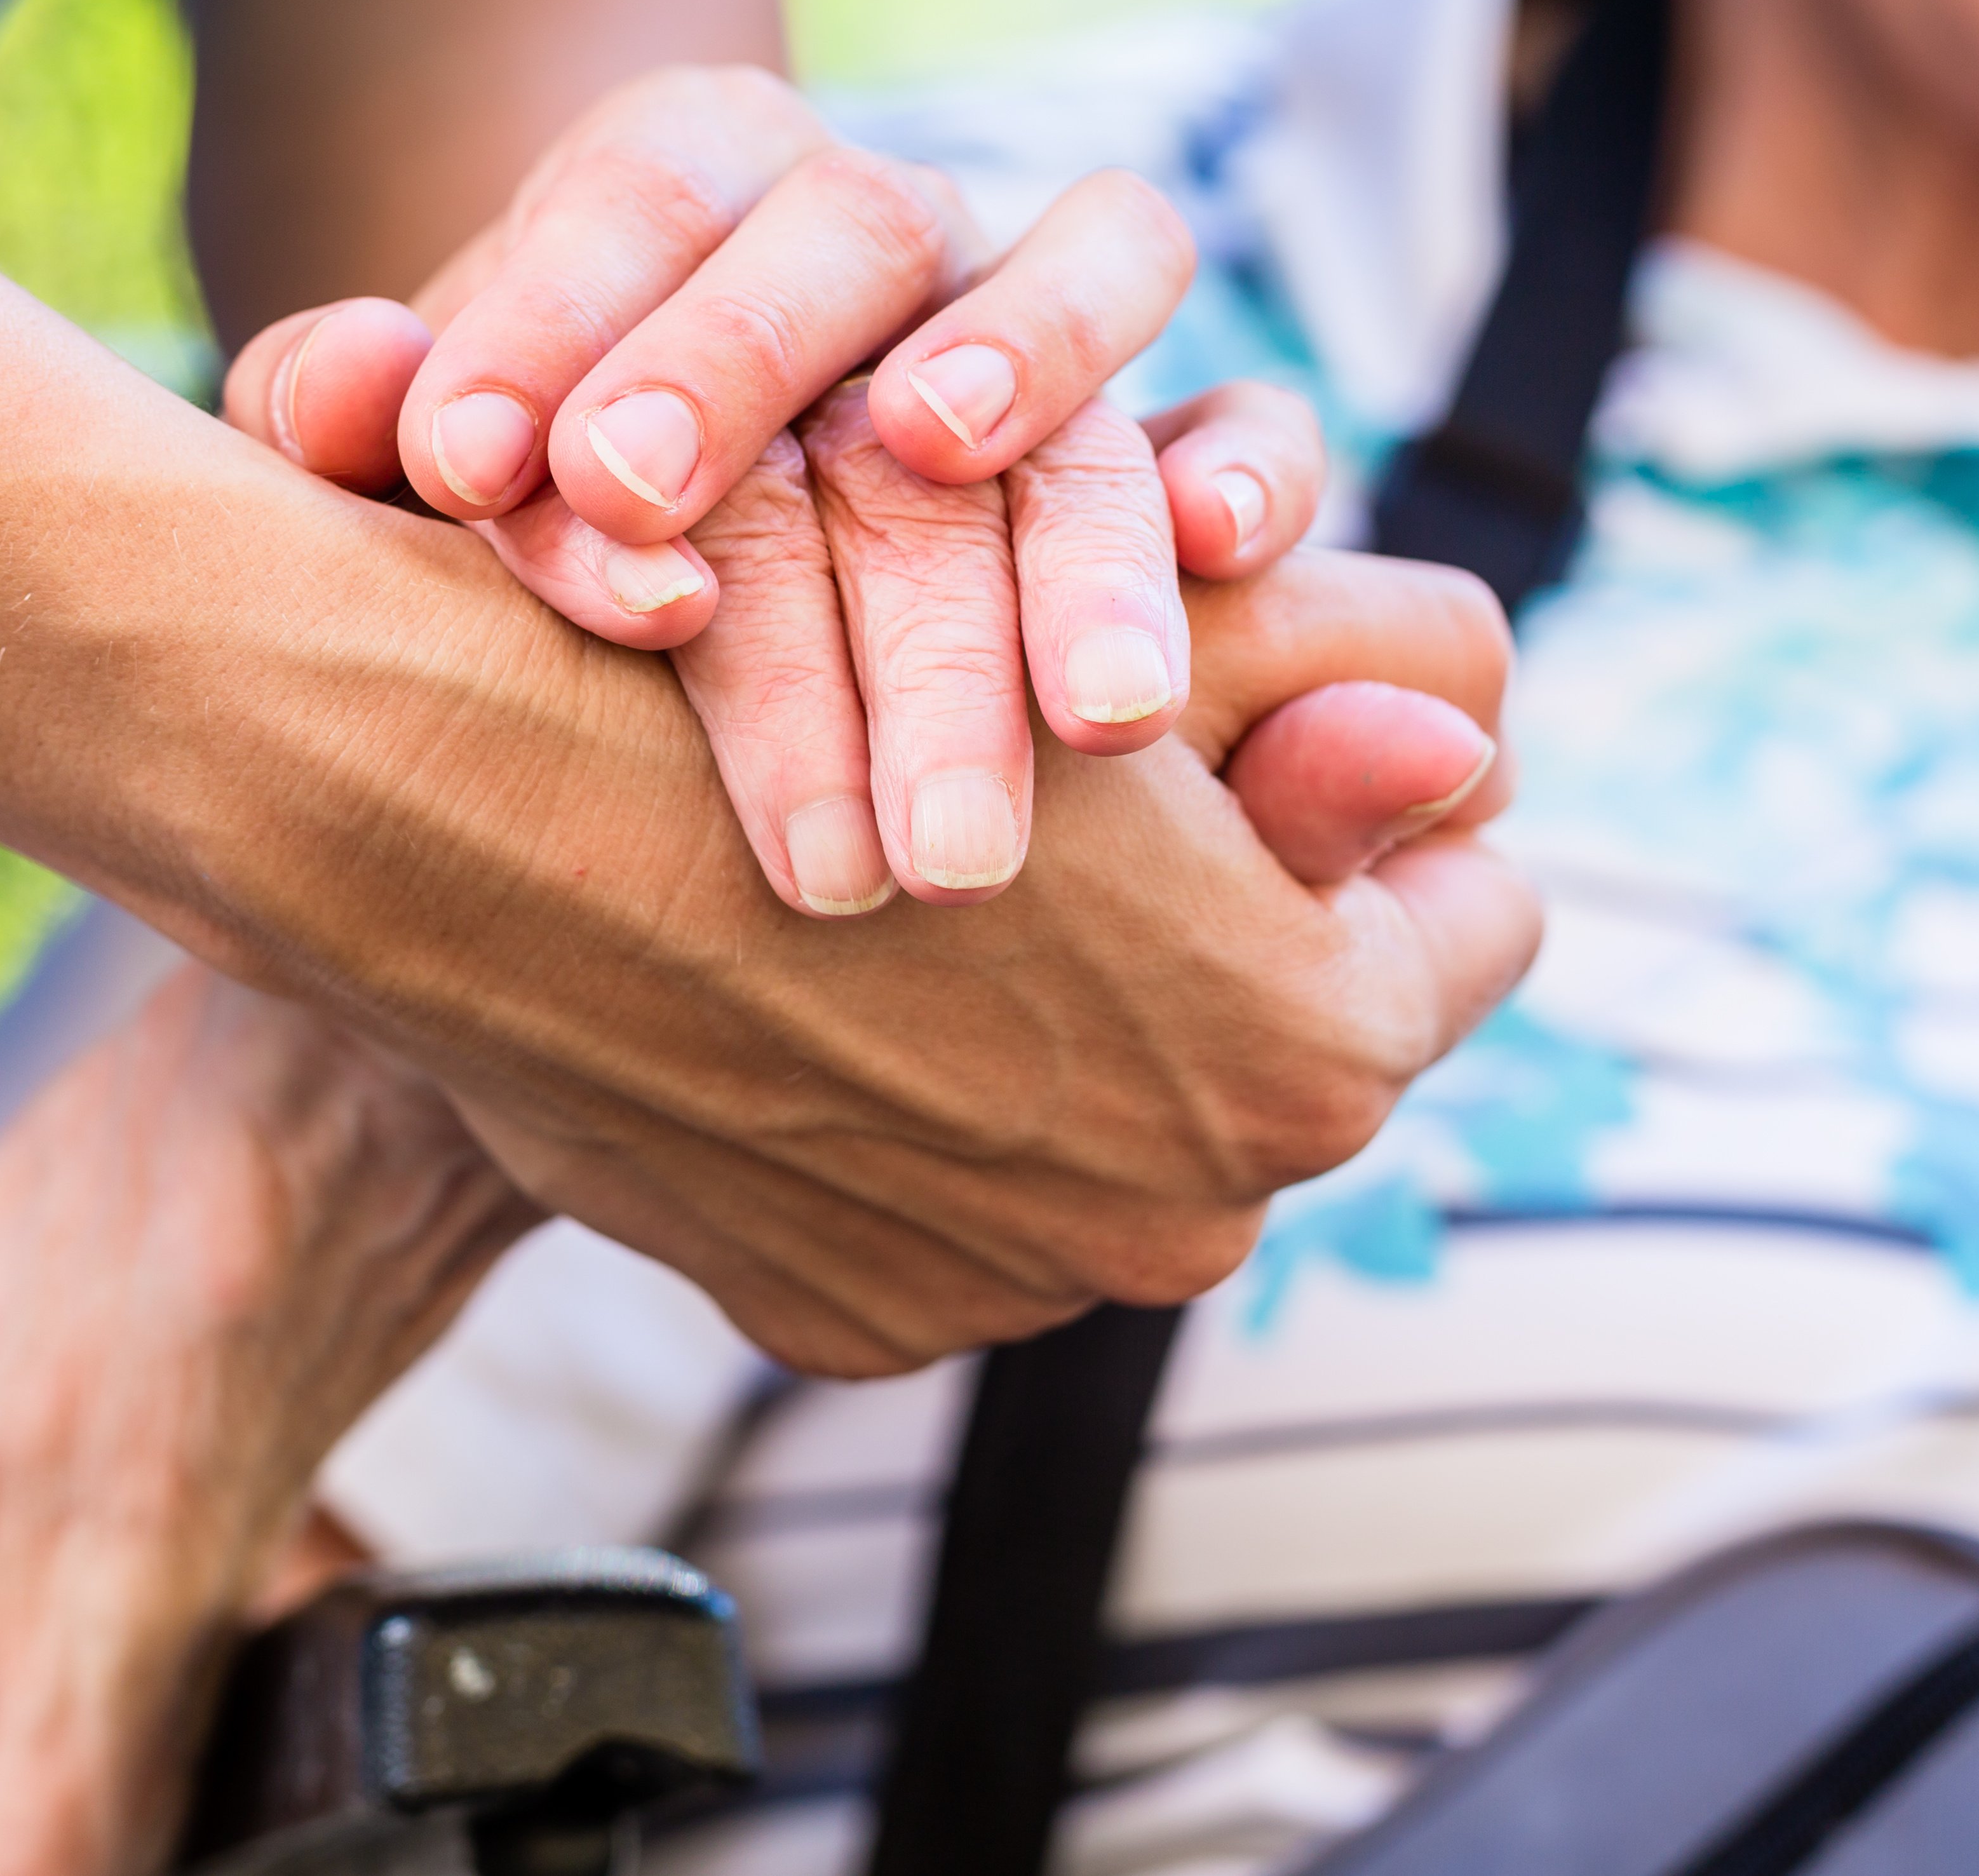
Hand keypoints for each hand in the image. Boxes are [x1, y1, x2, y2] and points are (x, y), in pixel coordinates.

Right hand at [139, 461, 1533, 1375]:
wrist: (497, 815)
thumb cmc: (821, 671)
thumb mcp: (1108, 656)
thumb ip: (1337, 718)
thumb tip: (1468, 753)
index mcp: (1307, 1053)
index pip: (1482, 917)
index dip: (1404, 804)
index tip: (1323, 736)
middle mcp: (1184, 1216)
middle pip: (1290, 1049)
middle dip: (1235, 937)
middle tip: (1125, 807)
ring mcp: (1010, 1291)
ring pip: (1111, 1137)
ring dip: (1070, 1034)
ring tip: (953, 889)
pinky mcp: (854, 1321)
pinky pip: (950, 1214)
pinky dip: (917, 1123)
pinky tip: (827, 994)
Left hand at [218, 66, 1329, 909]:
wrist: (683, 500)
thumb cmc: (536, 479)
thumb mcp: (424, 442)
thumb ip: (360, 411)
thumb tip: (358, 401)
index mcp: (699, 170)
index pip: (641, 191)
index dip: (567, 318)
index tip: (489, 481)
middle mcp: (884, 219)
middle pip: (846, 245)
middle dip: (758, 399)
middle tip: (672, 597)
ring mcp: (1040, 314)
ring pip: (1080, 329)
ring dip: (1051, 507)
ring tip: (1043, 682)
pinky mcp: (1166, 430)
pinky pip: (1248, 417)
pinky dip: (1248, 470)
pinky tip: (1217, 558)